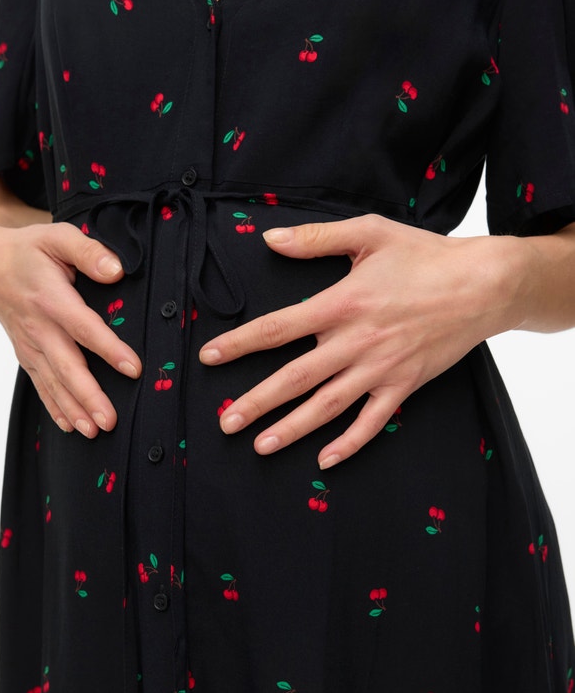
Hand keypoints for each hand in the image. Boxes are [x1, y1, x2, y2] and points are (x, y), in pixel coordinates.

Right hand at [0, 220, 141, 436]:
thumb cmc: (31, 249)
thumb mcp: (58, 237)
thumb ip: (89, 251)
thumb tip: (116, 270)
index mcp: (50, 297)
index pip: (83, 327)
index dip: (108, 349)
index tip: (133, 368)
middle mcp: (38, 326)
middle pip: (66, 365)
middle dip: (88, 395)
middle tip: (109, 420)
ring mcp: (30, 344)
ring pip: (53, 382)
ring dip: (73, 408)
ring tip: (95, 431)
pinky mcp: (26, 354)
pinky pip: (41, 385)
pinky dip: (55, 407)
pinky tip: (72, 426)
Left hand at [199, 214, 527, 466]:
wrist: (483, 284)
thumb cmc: (424, 256)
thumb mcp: (369, 232)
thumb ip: (316, 238)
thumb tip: (269, 239)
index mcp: (341, 304)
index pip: (277, 328)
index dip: (239, 344)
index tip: (209, 357)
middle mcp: (355, 342)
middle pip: (295, 378)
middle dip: (256, 402)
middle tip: (225, 423)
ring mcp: (380, 368)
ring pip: (328, 406)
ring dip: (292, 428)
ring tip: (261, 446)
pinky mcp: (404, 385)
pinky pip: (373, 422)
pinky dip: (349, 443)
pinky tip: (325, 460)